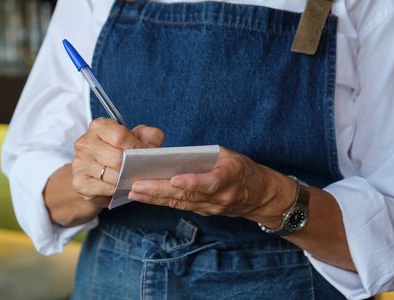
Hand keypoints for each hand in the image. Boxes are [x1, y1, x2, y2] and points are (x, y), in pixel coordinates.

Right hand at [71, 118, 163, 208]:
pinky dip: (115, 189)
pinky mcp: (79, 182)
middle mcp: (85, 142)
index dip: (136, 148)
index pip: (119, 136)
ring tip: (131, 179)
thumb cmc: (119, 153)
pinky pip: (104, 188)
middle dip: (133, 166)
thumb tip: (152, 146)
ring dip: (125, 180)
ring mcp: (79, 162)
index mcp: (99, 126)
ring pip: (111, 175)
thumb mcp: (137, 139)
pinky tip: (118, 187)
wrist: (97, 175)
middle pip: (116, 158)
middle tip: (140, 170)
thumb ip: (149, 136)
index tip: (144, 155)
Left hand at [128, 147, 295, 225]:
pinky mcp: (203, 211)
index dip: (192, 182)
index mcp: (229, 178)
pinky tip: (144, 196)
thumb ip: (209, 157)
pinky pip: (180, 206)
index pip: (210, 182)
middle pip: (186, 195)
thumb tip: (178, 154)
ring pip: (179, 202)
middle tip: (137, 185)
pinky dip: (161, 201)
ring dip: (155, 198)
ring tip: (134, 191)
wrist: (260, 196)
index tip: (174, 179)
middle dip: (160, 190)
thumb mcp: (232, 157)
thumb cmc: (243, 170)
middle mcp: (219, 197)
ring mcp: (210, 207)